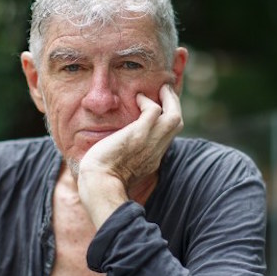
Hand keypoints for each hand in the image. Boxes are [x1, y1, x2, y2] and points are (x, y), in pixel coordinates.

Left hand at [77, 83, 183, 225]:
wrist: (99, 186)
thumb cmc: (100, 181)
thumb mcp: (118, 170)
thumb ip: (122, 160)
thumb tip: (111, 152)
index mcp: (151, 161)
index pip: (166, 137)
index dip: (164, 122)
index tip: (157, 111)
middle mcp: (155, 151)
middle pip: (177, 125)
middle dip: (174, 106)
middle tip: (166, 92)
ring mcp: (149, 142)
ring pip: (174, 116)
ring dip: (169, 99)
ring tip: (160, 89)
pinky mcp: (139, 134)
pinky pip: (153, 110)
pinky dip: (147, 101)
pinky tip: (137, 98)